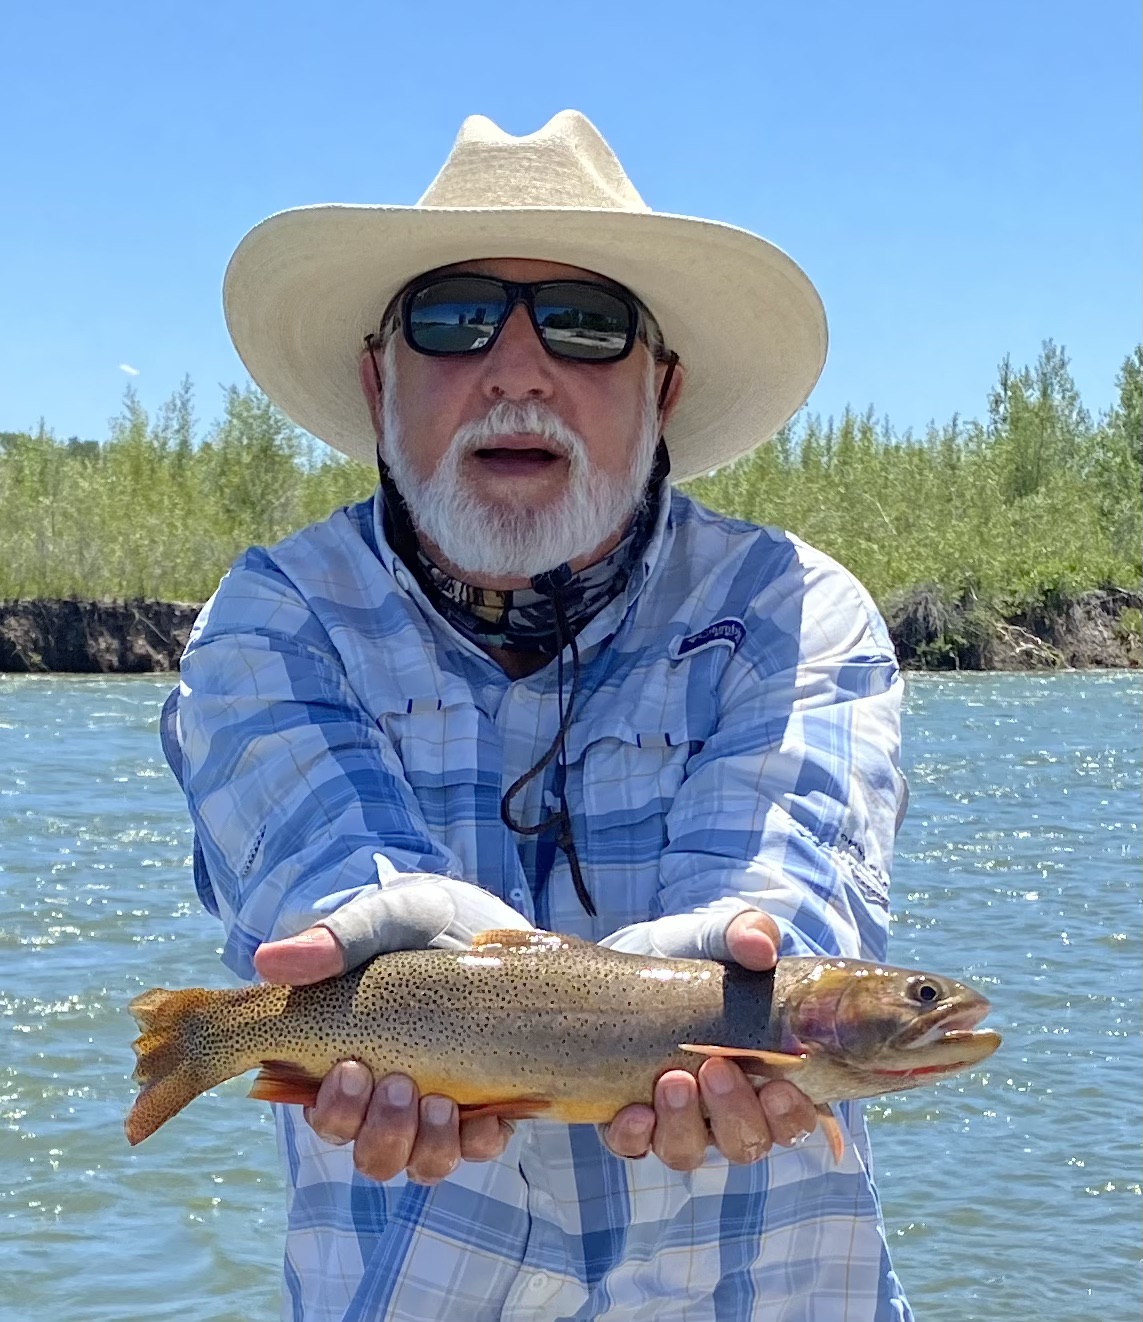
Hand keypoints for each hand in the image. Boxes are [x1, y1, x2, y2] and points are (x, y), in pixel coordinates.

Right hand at [252, 919, 513, 1183]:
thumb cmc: (419, 923)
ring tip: (441, 1101)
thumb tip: (268, 962)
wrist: (486, 920)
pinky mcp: (486, 1103)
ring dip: (427, 1143)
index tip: (349, 1068)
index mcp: (344, 1061)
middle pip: (370, 1153)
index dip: (333, 1111)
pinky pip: (478, 1146)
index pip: (324, 1114)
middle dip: (381, 1130)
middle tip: (397, 1082)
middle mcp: (386, 1096)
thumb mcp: (379, 921)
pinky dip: (480, 1139)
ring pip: (421, 1162)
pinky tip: (487, 1116)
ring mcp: (436, 1105)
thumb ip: (332, 942)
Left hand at [604, 910, 819, 1168]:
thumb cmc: (698, 958)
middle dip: (735, 1114)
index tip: (780, 1086)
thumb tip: (761, 948)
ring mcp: (678, 1119)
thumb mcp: (721, 938)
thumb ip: (747, 934)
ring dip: (684, 1124)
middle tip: (717, 1068)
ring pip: (690, 1151)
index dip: (791, 1115)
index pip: (794, 1120)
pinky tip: (632, 1112)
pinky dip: (634, 1135)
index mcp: (767, 1078)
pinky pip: (633, 1146)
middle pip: (746, 1143)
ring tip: (673, 1080)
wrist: (638, 959)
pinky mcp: (631, 1118)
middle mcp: (727, 1111)